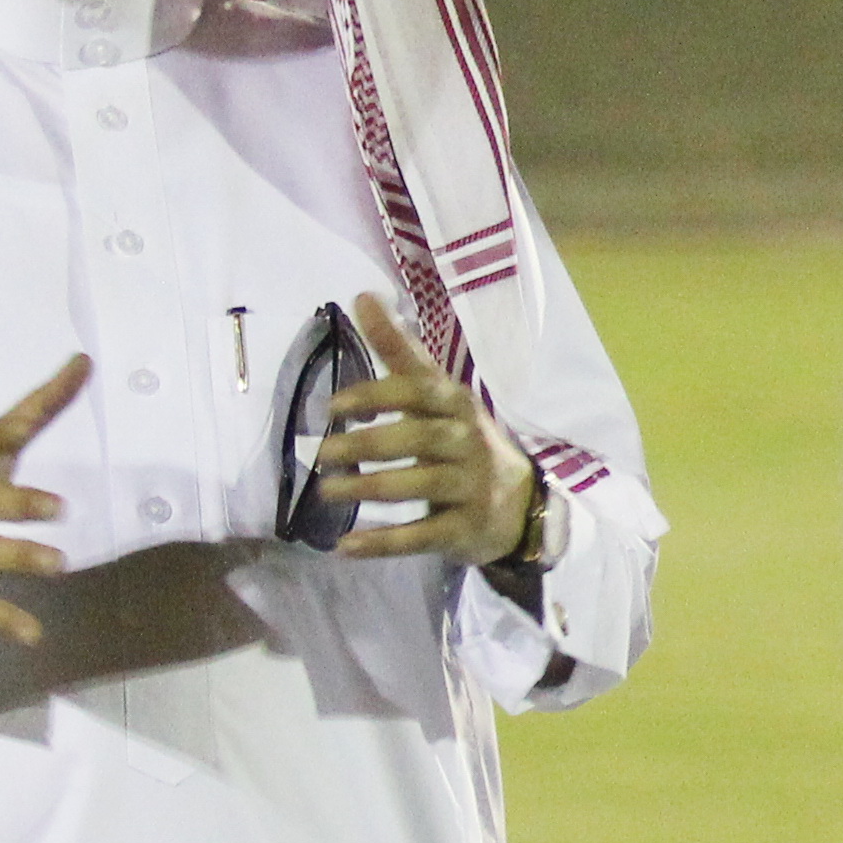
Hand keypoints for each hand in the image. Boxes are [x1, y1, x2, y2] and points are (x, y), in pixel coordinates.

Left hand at [311, 292, 533, 564]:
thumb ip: (398, 351)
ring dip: (370, 489)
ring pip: (420, 485)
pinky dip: (384, 542)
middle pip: (419, 438)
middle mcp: (470, 442)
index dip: (378, 395)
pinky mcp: (467, 528)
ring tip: (326, 491)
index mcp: (458, 405)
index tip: (335, 407)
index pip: (420, 392)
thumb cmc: (463, 442)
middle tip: (322, 453)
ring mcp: (472, 487)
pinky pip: (423, 536)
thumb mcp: (436, 395)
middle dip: (368, 444)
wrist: (520, 505)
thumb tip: (362, 295)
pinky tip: (345, 547)